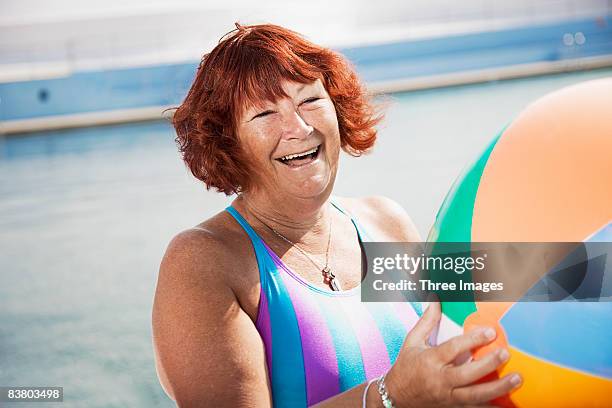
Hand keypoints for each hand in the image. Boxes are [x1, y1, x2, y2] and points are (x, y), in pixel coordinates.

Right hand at [384, 301, 521, 407]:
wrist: (397, 397)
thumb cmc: (406, 367)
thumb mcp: (412, 342)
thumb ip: (426, 322)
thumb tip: (435, 300)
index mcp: (430, 360)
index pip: (453, 349)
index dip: (472, 340)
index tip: (490, 331)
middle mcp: (440, 380)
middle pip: (467, 373)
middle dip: (488, 364)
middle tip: (505, 353)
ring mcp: (448, 396)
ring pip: (475, 395)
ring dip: (498, 388)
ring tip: (517, 378)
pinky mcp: (453, 407)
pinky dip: (492, 407)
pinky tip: (509, 403)